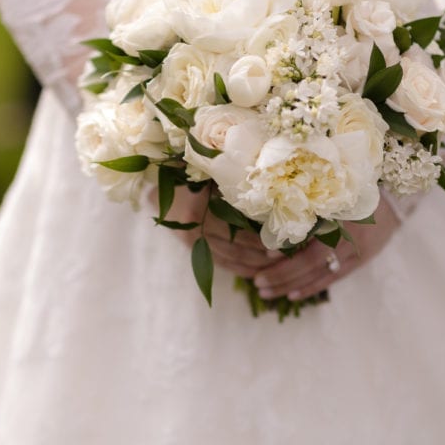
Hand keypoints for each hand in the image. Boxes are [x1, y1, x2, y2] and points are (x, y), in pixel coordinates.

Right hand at [162, 184, 276, 278]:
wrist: (159, 184)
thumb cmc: (191, 173)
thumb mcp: (211, 175)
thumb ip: (234, 185)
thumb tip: (273, 198)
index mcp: (201, 208)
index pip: (239, 229)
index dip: (261, 239)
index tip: (283, 243)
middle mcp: (195, 227)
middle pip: (236, 247)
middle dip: (262, 255)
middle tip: (286, 257)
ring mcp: (192, 239)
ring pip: (230, 258)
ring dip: (254, 264)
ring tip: (276, 266)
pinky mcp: (190, 247)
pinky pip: (220, 262)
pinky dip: (240, 268)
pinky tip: (256, 271)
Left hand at [252, 193, 400, 300]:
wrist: (393, 199)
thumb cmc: (354, 190)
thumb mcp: (333, 192)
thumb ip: (308, 205)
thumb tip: (271, 218)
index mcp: (338, 213)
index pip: (309, 238)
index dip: (287, 251)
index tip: (263, 258)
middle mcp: (347, 235)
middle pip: (310, 261)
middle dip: (282, 274)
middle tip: (258, 283)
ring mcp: (355, 250)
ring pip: (319, 274)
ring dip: (291, 285)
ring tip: (266, 292)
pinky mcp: (360, 260)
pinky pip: (332, 278)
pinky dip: (311, 287)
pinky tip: (293, 295)